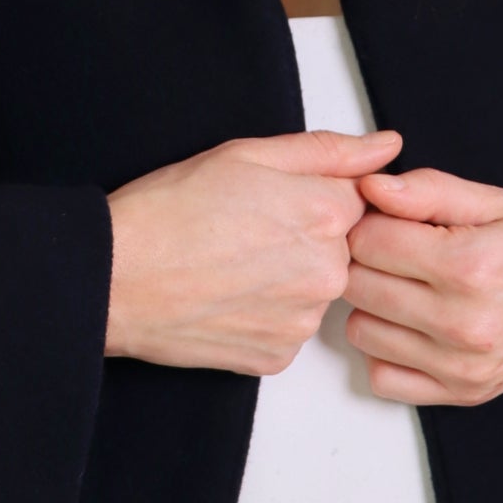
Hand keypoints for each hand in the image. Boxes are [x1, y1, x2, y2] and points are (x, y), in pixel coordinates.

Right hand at [106, 126, 403, 375]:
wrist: (116, 277)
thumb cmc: (169, 211)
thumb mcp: (248, 154)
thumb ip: (328, 150)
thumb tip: (386, 146)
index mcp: (327, 213)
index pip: (356, 200)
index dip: (311, 195)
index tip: (272, 200)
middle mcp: (327, 271)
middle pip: (339, 248)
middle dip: (303, 237)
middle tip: (245, 231)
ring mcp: (303, 320)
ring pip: (313, 289)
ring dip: (286, 278)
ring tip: (230, 263)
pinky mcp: (277, 356)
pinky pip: (288, 328)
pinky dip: (265, 315)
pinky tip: (228, 296)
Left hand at [340, 165, 502, 404]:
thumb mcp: (498, 200)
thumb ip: (429, 190)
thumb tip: (370, 186)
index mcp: (469, 265)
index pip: (368, 240)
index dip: (370, 220)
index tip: (389, 218)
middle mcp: (462, 323)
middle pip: (358, 285)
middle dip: (365, 259)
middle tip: (395, 247)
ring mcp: (463, 365)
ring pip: (362, 332)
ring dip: (373, 305)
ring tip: (407, 284)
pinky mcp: (465, 393)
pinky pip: (385, 379)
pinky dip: (387, 352)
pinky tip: (411, 325)